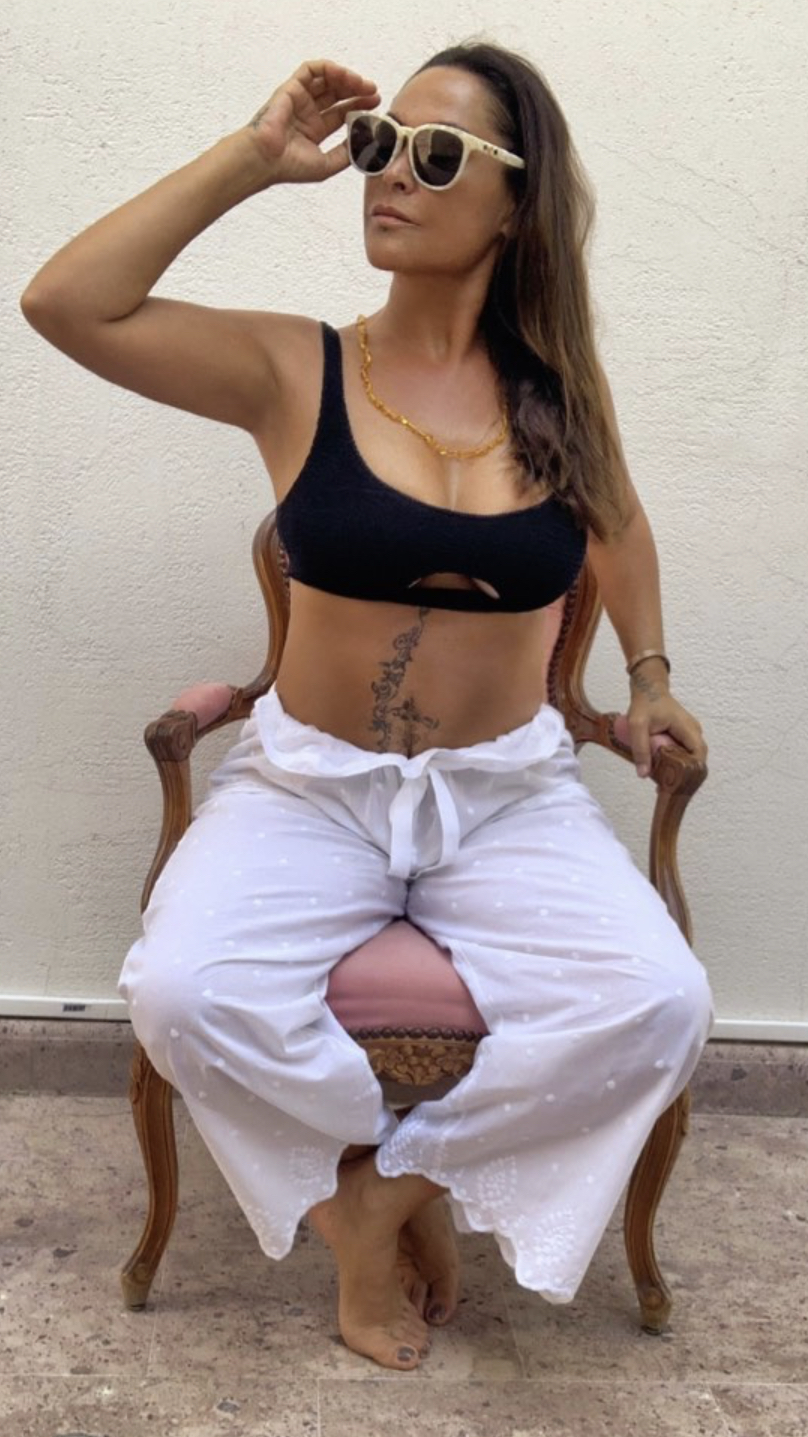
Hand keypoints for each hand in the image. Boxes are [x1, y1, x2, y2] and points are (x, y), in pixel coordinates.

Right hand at [247, 59, 379, 184]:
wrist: (265, 160)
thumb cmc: (289, 166)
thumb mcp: (327, 164)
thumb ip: (347, 153)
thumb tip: (366, 141)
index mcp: (314, 129)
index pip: (341, 113)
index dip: (359, 107)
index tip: (375, 107)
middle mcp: (308, 112)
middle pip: (337, 94)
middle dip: (358, 91)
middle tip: (374, 93)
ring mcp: (300, 99)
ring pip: (327, 80)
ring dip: (347, 78)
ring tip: (363, 84)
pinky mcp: (292, 87)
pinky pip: (312, 70)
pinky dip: (329, 68)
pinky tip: (344, 75)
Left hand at [627, 666, 707, 778]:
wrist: (648, 689)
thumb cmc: (644, 704)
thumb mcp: (637, 725)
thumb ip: (640, 749)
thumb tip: (644, 774)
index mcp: (688, 729)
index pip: (699, 756)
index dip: (692, 773)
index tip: (679, 786)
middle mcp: (694, 732)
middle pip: (697, 760)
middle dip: (686, 776)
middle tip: (670, 791)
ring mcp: (690, 734)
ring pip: (691, 758)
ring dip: (681, 771)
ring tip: (667, 786)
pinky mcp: (684, 736)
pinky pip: (685, 753)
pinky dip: (678, 764)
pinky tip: (665, 774)